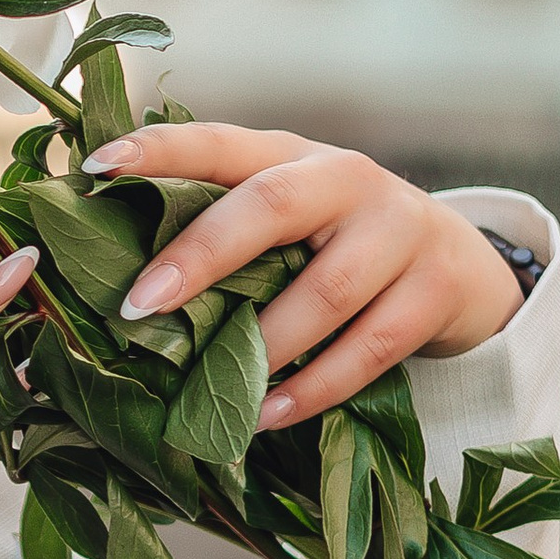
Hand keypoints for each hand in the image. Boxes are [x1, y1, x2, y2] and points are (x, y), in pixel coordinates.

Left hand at [84, 125, 519, 427]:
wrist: (464, 264)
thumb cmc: (342, 243)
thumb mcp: (289, 219)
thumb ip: (223, 231)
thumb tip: (115, 281)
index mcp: (293, 156)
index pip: (220, 143)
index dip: (159, 150)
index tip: (95, 168)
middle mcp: (347, 179)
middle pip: (270, 206)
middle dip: (199, 256)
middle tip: (137, 304)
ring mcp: (399, 232)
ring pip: (325, 291)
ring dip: (262, 345)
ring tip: (211, 388)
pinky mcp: (434, 291)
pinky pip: (368, 349)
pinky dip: (313, 388)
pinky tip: (267, 415)